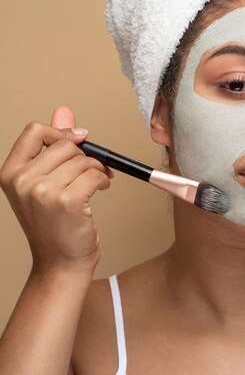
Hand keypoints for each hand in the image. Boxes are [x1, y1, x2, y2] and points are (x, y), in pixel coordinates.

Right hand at [0, 106, 112, 273]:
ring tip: (94, 184)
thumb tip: (64, 111)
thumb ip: (53, 145)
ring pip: (83, 159)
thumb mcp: (45, 182)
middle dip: (84, 157)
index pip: (34, 130)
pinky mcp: (66, 201)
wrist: (60, 263)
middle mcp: (21, 181)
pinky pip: (95, 174)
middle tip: (89, 172)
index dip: (59, 132)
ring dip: (96, 170)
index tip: (76, 142)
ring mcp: (42, 191)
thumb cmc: (55, 224)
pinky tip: (99, 191)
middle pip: (65, 144)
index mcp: (10, 173)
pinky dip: (103, 181)